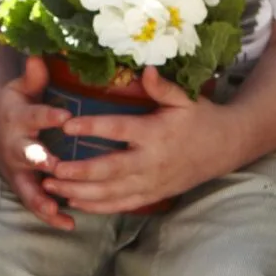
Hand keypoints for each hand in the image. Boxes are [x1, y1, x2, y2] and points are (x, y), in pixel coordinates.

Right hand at [0, 54, 76, 231]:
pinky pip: (33, 201)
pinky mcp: (20, 183)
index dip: (49, 116)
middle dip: (41, 162)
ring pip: (28, 186)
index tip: (66, 116)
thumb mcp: (20, 86)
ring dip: (43, 199)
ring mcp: (16, 168)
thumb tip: (39, 56)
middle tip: (57, 168)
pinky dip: (49, 214)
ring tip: (60, 211)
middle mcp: (16, 145)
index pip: (35, 116)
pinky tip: (69, 225)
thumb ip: (33, 75)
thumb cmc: (14, 102)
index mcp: (18, 118)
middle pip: (28, 156)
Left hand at [37, 68, 241, 215]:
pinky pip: (121, 205)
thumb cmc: (201, 118)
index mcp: (155, 133)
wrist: (226, 147)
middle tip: (49, 167)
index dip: (92, 128)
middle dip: (77, 172)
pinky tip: (74, 202)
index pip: (119, 130)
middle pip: (108, 170)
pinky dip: (97, 206)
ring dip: (79, 192)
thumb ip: (162, 86)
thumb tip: (146, 69)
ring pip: (110, 193)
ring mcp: (151, 182)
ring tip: (50, 187)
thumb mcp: (185, 98)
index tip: (66, 125)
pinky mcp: (153, 196)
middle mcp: (151, 161)